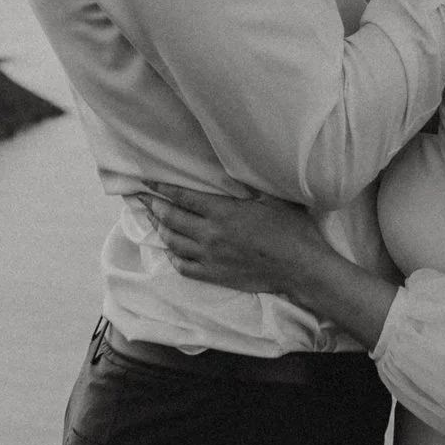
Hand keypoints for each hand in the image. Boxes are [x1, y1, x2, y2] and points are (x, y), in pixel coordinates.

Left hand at [144, 184, 330, 299]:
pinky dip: (173, 257)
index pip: (183, 197)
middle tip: (142, 199)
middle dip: (154, 206)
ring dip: (160, 229)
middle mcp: (211, 235)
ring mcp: (210, 258)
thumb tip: (232, 169)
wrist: (301, 269)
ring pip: (173, 243)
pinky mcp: (215, 275)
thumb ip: (248, 185)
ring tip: (154, 220)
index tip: (149, 182)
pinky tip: (171, 250)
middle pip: (171, 219)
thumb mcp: (273, 199)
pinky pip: (183, 267)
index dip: (163, 188)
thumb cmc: (292, 231)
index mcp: (224, 212)